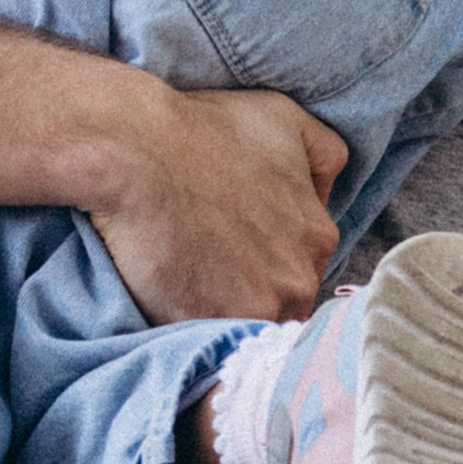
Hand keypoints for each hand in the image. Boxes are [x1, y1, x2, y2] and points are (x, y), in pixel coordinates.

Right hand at [82, 86, 347, 325]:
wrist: (138, 150)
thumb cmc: (205, 129)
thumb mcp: (287, 119)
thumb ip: (325, 156)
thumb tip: (325, 195)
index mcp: (319, 239)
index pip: (303, 273)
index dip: (269, 267)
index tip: (238, 254)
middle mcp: (298, 280)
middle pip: (282, 307)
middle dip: (253, 294)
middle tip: (211, 269)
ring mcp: (253, 308)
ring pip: (247, 329)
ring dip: (224, 315)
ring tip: (190, 284)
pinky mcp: (206, 327)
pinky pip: (206, 344)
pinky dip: (191, 328)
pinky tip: (171, 297)